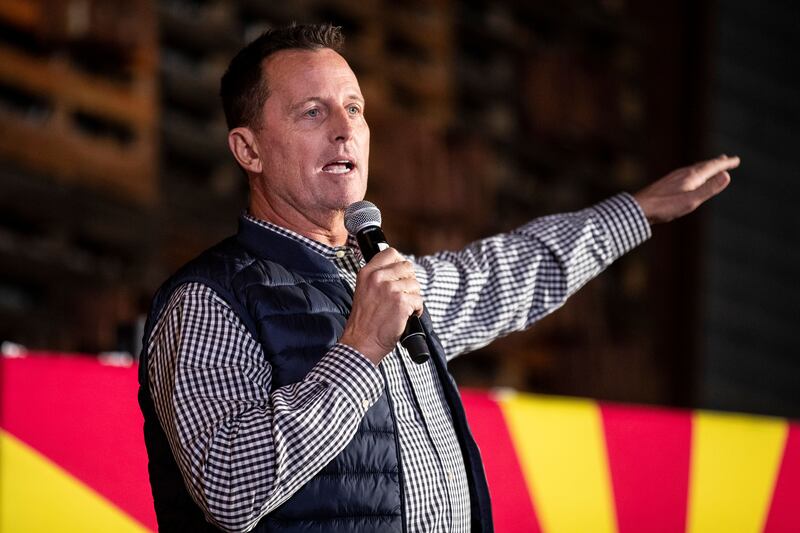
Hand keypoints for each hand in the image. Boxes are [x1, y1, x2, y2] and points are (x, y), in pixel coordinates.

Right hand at [340, 248, 423, 365]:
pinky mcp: (401, 302)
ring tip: (403, 309)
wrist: (361, 342)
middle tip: (403, 295)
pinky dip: (417, 310)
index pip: (390, 253)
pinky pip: (419, 300)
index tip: (400, 275)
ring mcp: (390, 289)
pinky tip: (407, 316)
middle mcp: (378, 278)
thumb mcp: (364, 291)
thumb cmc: (364, 322)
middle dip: (409, 281)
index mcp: (367, 273)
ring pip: (415, 285)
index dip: (400, 263)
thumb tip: (400, 269)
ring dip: (413, 297)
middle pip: (407, 267)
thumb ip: (378, 278)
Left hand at [633, 155, 738, 223]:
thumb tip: (727, 175)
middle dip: (716, 163)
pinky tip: (689, 179)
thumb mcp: (690, 201)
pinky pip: (685, 175)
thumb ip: (709, 188)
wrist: (639, 208)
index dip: (725, 164)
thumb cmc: (664, 207)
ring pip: (693, 169)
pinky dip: (694, 173)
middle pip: (703, 166)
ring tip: (711, 166)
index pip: (712, 167)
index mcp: (691, 177)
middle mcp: (682, 174)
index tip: (736, 160)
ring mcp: (673, 178)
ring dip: (705, 167)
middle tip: (727, 159)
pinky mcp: (666, 184)